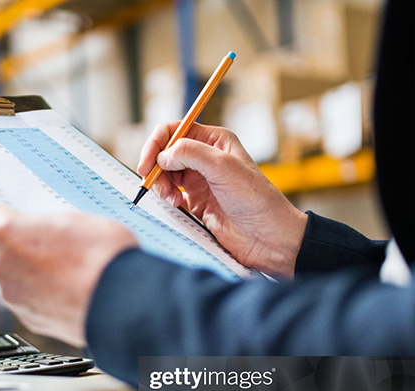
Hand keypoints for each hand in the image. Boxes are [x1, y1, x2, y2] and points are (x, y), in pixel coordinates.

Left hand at [0, 183, 137, 346]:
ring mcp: (11, 294)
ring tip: (72, 267)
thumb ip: (46, 222)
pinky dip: (46, 292)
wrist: (122, 304)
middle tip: (56, 240)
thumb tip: (45, 229)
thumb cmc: (103, 257)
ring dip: (36, 269)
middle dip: (23, 242)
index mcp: (5, 229)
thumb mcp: (75, 219)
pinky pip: (31, 296)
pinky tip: (72, 288)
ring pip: (17, 273)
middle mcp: (0, 263)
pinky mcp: (27, 317)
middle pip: (2, 244)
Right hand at [138, 122, 306, 277]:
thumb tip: (162, 155)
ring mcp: (199, 180)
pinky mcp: (195, 201)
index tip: (147, 163)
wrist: (267, 236)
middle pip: (165, 153)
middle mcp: (205, 157)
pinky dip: (166, 198)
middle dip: (156, 167)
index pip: (174, 131)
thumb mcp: (223, 167)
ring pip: (165, 174)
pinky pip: (170, 194)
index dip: (157, 144)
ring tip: (170, 198)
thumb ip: (190, 153)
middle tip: (152, 182)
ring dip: (161, 185)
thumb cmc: (255, 199)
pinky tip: (175, 204)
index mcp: (214, 141)